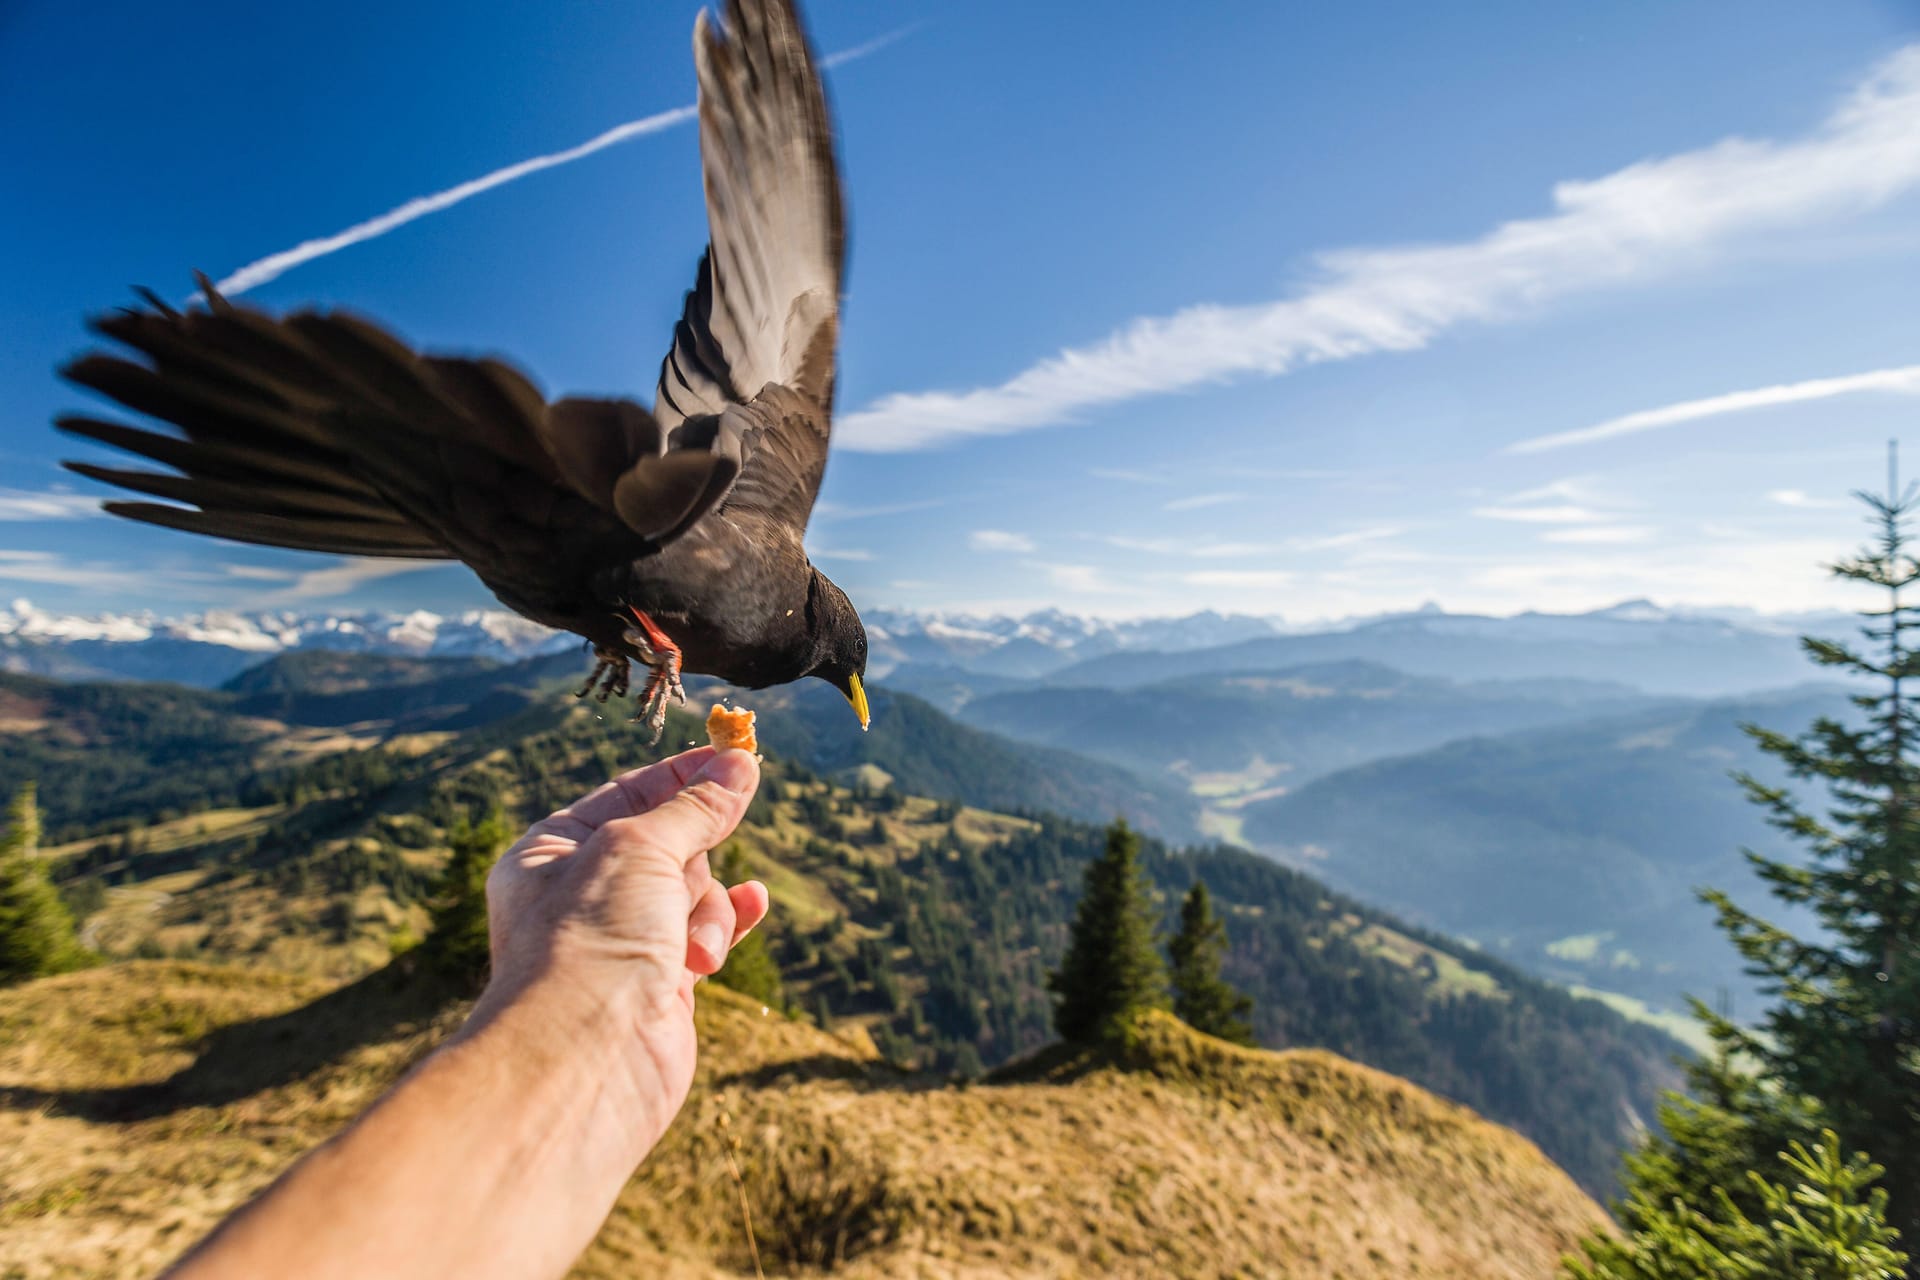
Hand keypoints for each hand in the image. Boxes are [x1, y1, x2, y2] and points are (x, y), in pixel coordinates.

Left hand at [474, 746, 768, 1150]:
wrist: (587, 1059)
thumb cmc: (591, 942)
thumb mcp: (642, 848)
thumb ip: (697, 807)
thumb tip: (740, 763)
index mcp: (550, 853)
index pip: (626, 796)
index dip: (681, 775)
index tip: (736, 753)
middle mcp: (581, 896)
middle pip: (667, 845)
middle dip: (694, 860)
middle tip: (697, 871)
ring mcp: (621, 942)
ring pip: (692, 892)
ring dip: (707, 910)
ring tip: (690, 949)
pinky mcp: (658, 985)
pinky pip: (705, 935)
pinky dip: (730, 921)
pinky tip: (755, 903)